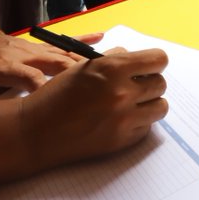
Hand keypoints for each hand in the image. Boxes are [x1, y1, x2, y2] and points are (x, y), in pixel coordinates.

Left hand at [0, 25, 96, 108]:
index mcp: (5, 65)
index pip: (28, 76)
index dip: (43, 87)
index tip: (59, 101)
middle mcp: (24, 55)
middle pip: (54, 63)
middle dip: (75, 74)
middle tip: (97, 86)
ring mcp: (34, 49)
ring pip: (64, 54)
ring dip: (85, 61)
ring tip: (109, 68)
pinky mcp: (39, 46)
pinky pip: (65, 42)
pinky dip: (84, 39)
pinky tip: (103, 39)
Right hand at [20, 48, 169, 166]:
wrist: (37, 131)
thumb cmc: (58, 95)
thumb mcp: (85, 67)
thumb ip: (114, 59)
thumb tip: (135, 58)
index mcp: (113, 68)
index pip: (158, 60)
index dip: (153, 62)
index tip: (148, 67)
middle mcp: (122, 93)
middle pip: (161, 84)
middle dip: (149, 83)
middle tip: (134, 86)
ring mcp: (124, 119)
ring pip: (160, 107)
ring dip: (149, 104)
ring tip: (132, 103)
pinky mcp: (123, 141)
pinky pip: (147, 126)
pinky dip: (138, 122)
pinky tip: (119, 120)